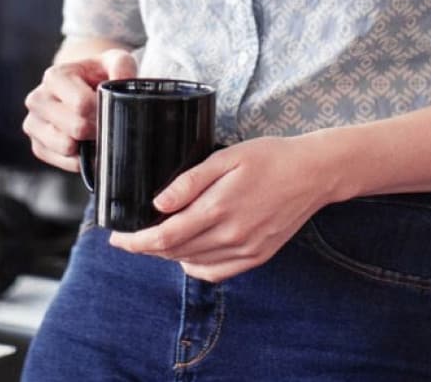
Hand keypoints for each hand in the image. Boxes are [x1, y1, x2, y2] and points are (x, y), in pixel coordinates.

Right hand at [21, 48, 137, 171]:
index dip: (102, 111)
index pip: (81, 104)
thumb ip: (122, 65)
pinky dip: (80, 159)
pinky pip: (64, 162)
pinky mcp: (37, 146)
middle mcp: (37, 100)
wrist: (81, 88)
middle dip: (97, 130)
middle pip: (76, 128)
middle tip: (105, 123)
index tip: (110, 108)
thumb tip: (123, 79)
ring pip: (67, 147)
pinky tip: (85, 145)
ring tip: (95, 133)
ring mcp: (33, 124)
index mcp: (53, 77)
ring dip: (87, 145)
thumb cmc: (98, 75)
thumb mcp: (112, 62)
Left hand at [108, 134, 338, 281]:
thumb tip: (158, 204)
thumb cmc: (268, 157)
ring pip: (193, 264)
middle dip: (146, 248)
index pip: (165, 237)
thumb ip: (189, 182)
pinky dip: (195, 267)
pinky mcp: (258, 256)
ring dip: (168, 257)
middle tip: (129, 237)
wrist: (313, 173)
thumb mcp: (224, 158)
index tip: (117, 239)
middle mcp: (231, 236)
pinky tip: (187, 254)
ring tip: (154, 241)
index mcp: (218, 209)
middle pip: (175, 253)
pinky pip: (217, 273)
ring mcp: (246, 250)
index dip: (136, 242)